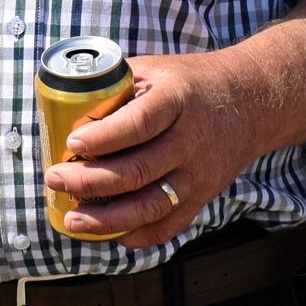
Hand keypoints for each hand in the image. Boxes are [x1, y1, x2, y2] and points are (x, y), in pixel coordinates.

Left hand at [43, 49, 257, 249]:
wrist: (250, 102)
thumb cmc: (190, 83)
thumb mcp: (155, 70)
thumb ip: (116, 86)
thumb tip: (63, 105)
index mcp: (176, 100)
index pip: (138, 123)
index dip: (103, 137)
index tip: (71, 143)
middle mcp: (190, 140)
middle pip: (138, 170)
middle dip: (90, 181)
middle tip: (55, 179)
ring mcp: (199, 173)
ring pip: (152, 205)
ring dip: (108, 218)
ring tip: (72, 218)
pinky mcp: (203, 196)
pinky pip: (172, 225)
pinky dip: (141, 235)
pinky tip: (113, 235)